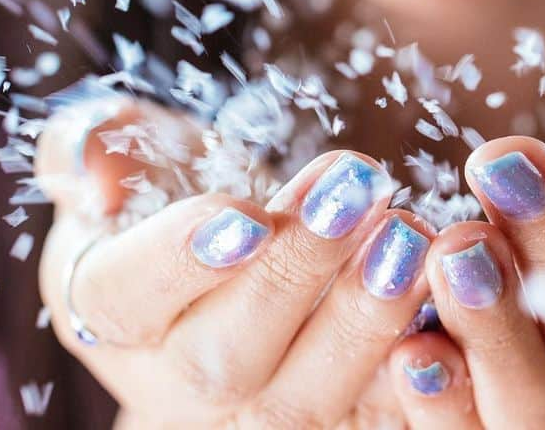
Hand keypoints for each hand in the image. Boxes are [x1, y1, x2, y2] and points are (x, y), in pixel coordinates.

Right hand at [36, 100, 432, 428]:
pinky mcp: (331, 417)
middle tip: (359, 190)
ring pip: (305, 398)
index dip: (181, 257)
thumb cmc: (180, 190)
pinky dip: (417, 368)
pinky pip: (372, 413)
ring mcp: (255, 411)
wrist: (235, 257)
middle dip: (297, 271)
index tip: (247, 213)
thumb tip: (98, 174)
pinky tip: (451, 301)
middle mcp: (175, 381)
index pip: (126, 294)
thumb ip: (92, 142)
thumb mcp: (135, 151)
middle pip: (224, 356)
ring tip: (410, 235)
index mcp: (111, 307)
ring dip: (365, 316)